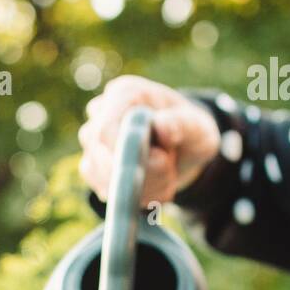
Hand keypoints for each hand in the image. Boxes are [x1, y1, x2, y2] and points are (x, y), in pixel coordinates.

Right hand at [78, 76, 220, 204]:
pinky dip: (135, 195)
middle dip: (144, 173)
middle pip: (104, 159)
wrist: (183, 148)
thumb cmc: (189, 130)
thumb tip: (161, 128)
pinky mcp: (92, 169)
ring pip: (105, 179)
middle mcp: (101, 115)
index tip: (160, 161)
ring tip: (165, 174)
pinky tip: (153, 184)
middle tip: (170, 169)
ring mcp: (92, 143)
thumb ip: (180, 124)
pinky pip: (106, 191)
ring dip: (142, 187)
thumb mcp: (196, 125)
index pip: (106, 130)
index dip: (127, 155)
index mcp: (124, 94)